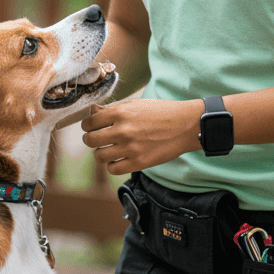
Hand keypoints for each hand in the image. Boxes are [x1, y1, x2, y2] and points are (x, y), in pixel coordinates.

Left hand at [80, 98, 203, 174]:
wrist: (185, 125)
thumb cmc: (160, 112)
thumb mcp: (135, 104)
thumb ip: (113, 110)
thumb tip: (92, 113)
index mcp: (120, 112)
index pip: (89, 122)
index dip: (87, 125)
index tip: (91, 127)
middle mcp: (123, 130)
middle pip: (91, 140)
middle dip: (89, 139)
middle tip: (94, 139)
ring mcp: (130, 148)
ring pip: (99, 156)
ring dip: (100, 153)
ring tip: (106, 149)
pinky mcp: (139, 163)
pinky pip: (113, 169)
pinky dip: (112, 165)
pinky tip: (118, 159)